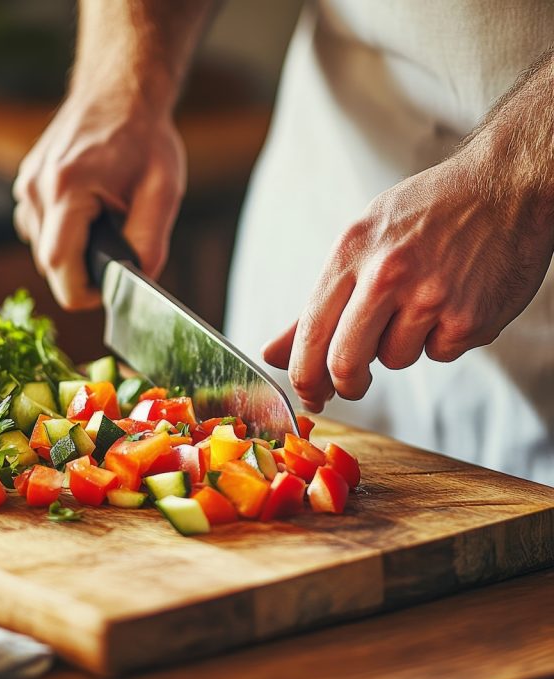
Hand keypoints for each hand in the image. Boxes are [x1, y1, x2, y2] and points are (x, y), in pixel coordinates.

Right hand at [13, 90, 185, 308]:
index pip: (60, 270)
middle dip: (84, 272)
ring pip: (43, 249)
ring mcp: (26, 185)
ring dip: (73, 252)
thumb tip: (137, 281)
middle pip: (50, 265)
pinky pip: (38, 229)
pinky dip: (62, 234)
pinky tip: (87, 214)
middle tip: (117, 250)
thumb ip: (150, 244)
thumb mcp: (162, 192)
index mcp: (67, 190)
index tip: (111, 289)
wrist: (119, 92)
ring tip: (104, 225)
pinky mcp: (26, 183)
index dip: (86, 293)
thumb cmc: (144, 138)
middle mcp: (36, 189)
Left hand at [262, 152, 553, 411]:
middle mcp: (387, 274)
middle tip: (353, 384)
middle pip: (345, 363)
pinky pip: (439, 354)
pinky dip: (442, 340)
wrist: (506, 184)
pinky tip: (454, 301)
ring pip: (394, 360)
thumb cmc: (424, 215)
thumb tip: (271, 354)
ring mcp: (431, 297)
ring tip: (422, 303)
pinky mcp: (470, 317)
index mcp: (351, 253)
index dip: (303, 376)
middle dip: (345, 385)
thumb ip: (316, 306)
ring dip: (401, 347)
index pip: (310, 332)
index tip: (308, 395)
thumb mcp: (361, 242)